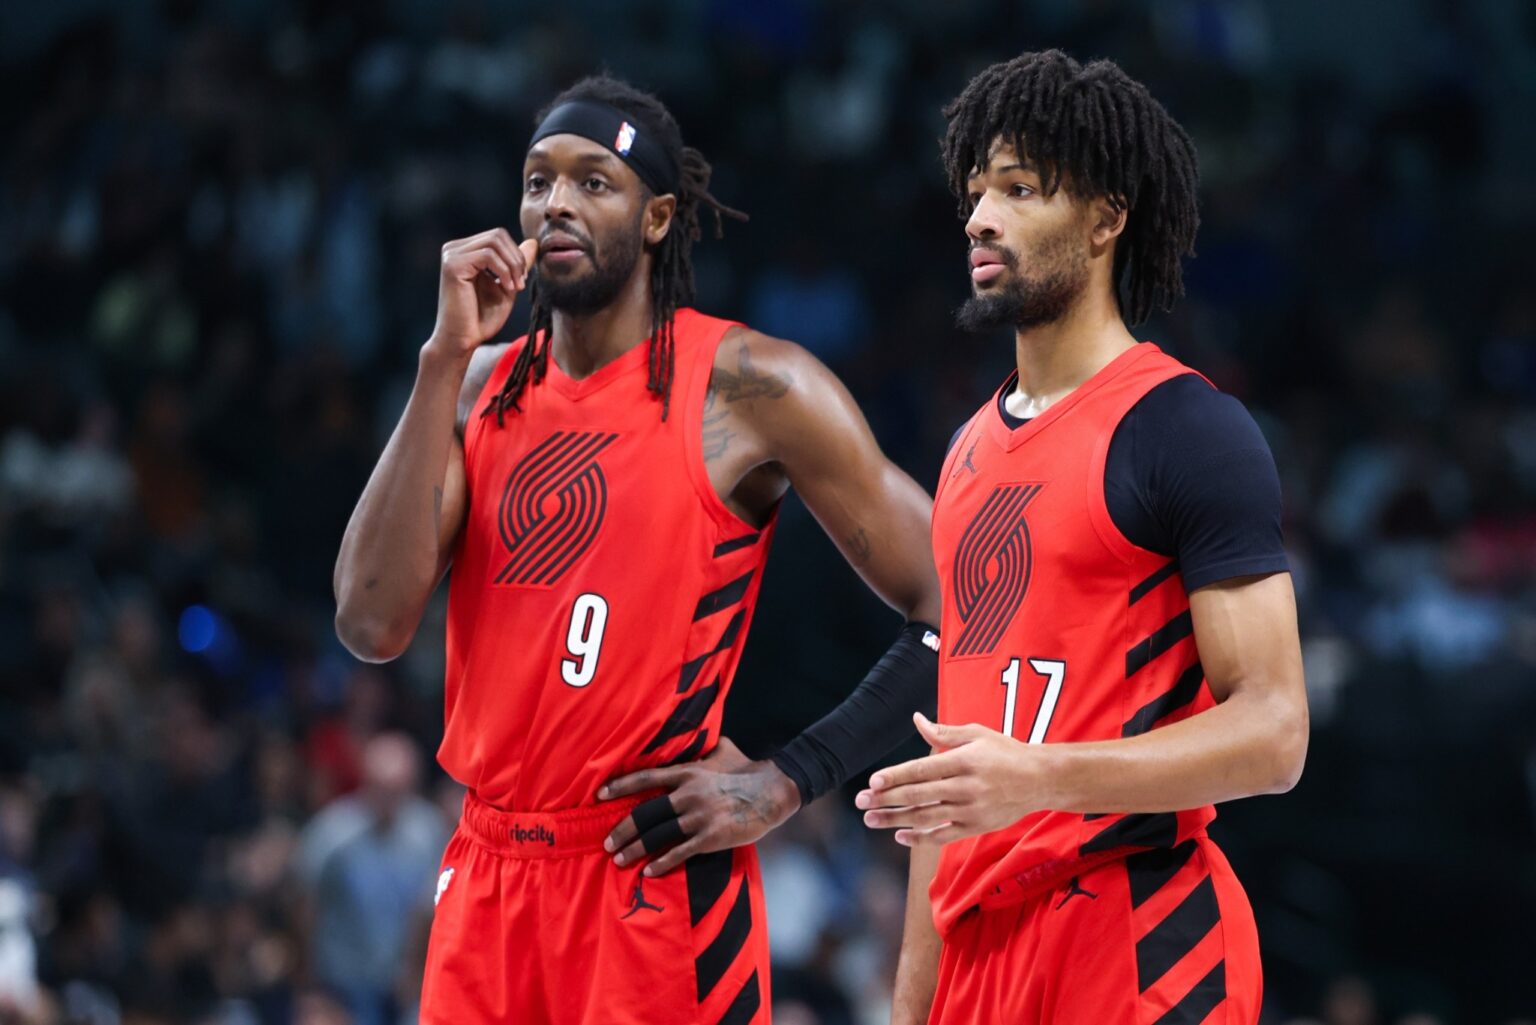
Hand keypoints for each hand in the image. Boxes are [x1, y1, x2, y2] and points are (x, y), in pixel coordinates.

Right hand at [427, 229, 538, 357]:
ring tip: (516, 287)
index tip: (522, 280)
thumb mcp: (507, 286)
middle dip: (516, 258)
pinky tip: (507, 288)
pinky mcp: (452, 265)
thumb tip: (533, 242)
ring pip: (494, 241)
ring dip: (512, 265)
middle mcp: (454, 249)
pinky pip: (487, 255)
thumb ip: (517, 264)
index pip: (499, 236)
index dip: (516, 254)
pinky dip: (504, 271)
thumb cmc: (481, 318)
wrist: (462, 340)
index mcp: (465, 251)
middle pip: (498, 234)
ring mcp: (451, 255)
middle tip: (521, 283)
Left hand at [598, 737, 801, 875]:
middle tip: (606, 843)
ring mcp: (699, 816)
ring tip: (619, 860)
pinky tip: (649, 872)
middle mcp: (688, 793)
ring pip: (658, 834)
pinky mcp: (711, 836)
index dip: (621, 786)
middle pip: (645, 812)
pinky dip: (662, 863)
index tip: (600, 795)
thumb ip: (703, 748)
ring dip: (636, 849)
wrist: (774, 790)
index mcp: (687, 772)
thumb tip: (698, 736)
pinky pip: (680, 852)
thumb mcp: (722, 751)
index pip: (646, 778)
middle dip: (623, 829)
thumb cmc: (748, 769)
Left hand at [856, 712, 1055, 845]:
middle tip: (860, 802)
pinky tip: (899, 835)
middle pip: (918, 795)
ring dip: (895, 820)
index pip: (922, 770)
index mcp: (964, 761)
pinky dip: (920, 837)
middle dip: (886, 799)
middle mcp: (966, 787)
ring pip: (926, 817)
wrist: (1040, 780)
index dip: (895, 776)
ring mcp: (971, 810)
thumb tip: (916, 720)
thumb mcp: (977, 734)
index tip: (873, 782)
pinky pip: (943, 836)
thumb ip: (944, 733)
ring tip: (871, 819)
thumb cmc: (1005, 752)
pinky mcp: (975, 827)